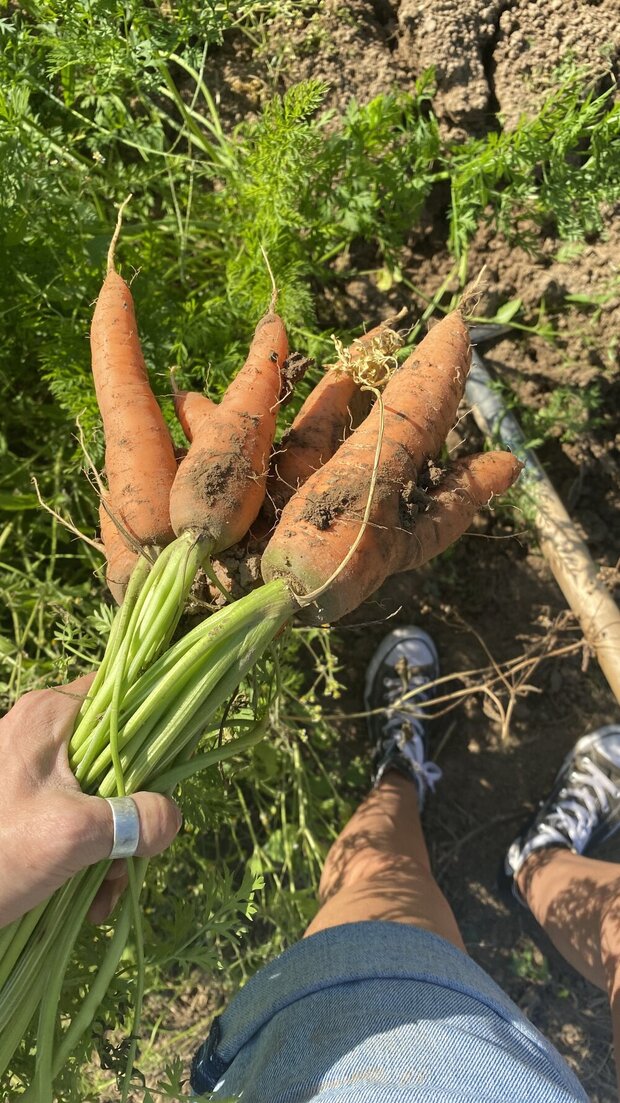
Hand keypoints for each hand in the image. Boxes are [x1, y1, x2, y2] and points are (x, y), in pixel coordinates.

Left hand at [0, 675, 181, 927]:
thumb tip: (173, 819)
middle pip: (119, 755)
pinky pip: (75, 816)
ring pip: (101, 793)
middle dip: (133, 813)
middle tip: (132, 858)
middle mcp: (42, 731)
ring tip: (103, 893)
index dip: (155, 729)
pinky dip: (88, 854)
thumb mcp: (72, 835)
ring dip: (112, 845)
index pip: (122, 693)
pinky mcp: (25, 802)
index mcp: (50, 715)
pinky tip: (88, 898)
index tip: (171, 772)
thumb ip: (133, 820)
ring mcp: (33, 769)